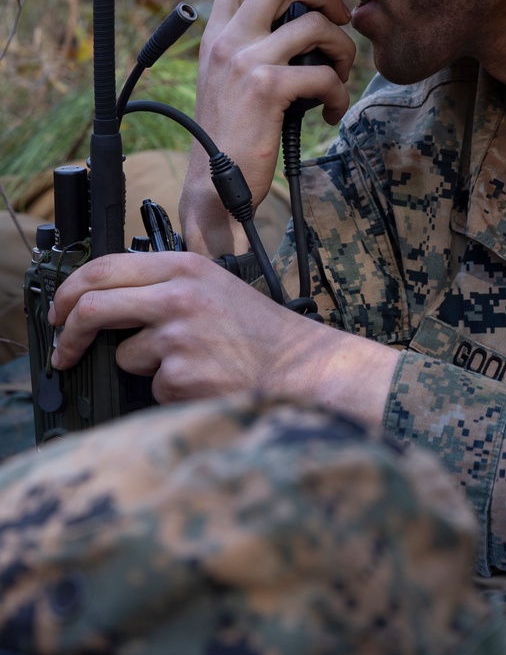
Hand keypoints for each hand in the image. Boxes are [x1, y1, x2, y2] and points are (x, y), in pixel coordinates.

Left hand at [49, 252, 399, 421]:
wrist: (297, 364)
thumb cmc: (256, 330)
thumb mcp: (212, 286)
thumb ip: (163, 285)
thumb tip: (105, 303)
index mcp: (184, 266)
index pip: (104, 267)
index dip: (71, 291)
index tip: (59, 312)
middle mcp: (177, 295)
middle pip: (94, 307)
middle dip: (68, 334)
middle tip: (64, 351)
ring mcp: (177, 336)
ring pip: (125, 354)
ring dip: (146, 366)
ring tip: (191, 361)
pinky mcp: (179, 375)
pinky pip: (152, 385)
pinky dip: (170, 389)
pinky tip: (204, 379)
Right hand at [180, 0, 354, 254]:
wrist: (214, 187)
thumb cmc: (230, 136)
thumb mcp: (228, 79)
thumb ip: (252, 46)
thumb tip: (303, 21)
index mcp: (216, 34)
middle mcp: (227, 40)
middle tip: (339, 18)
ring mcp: (246, 61)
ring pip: (317, 24)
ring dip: (343, 48)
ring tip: (339, 75)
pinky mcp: (268, 88)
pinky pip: (325, 74)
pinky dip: (339, 94)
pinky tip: (331, 112)